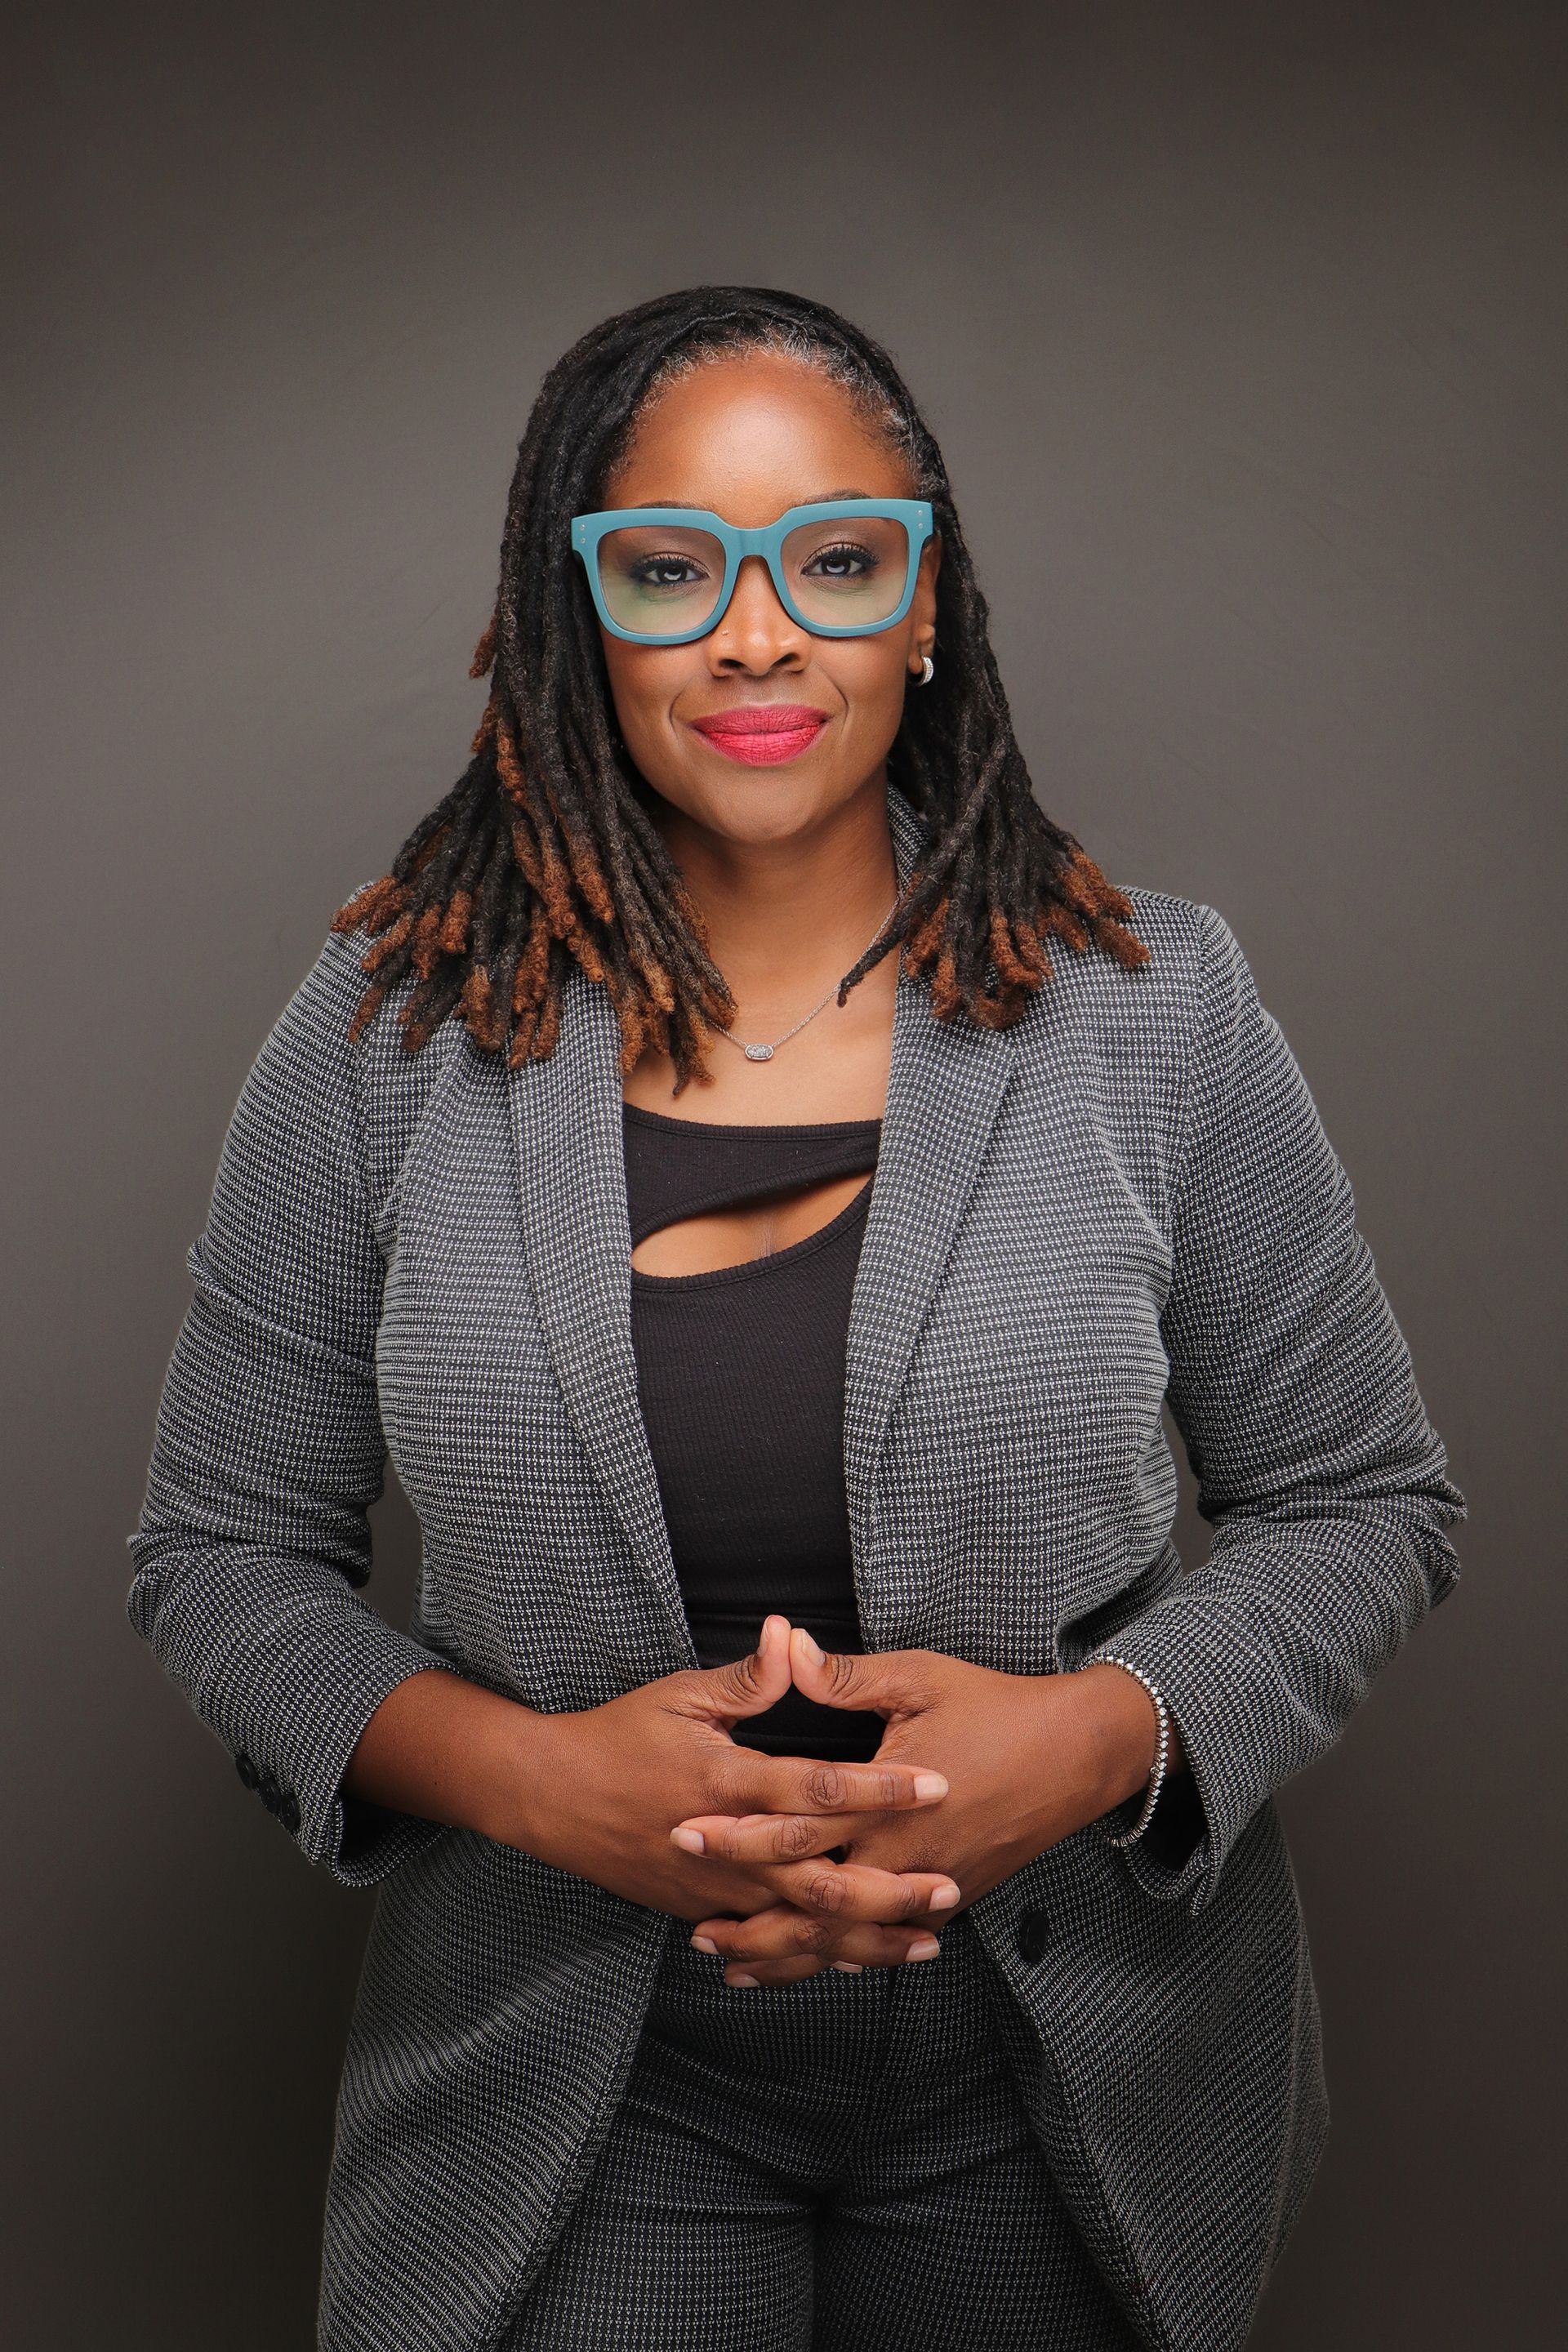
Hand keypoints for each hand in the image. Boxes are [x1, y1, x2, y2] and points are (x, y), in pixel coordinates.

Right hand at [499, 1615, 960, 1939]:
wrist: (552, 1798)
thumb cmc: (618, 1737)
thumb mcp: (679, 1695)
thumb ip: (746, 1678)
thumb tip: (789, 1634)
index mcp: (726, 1783)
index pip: (816, 1787)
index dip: (879, 1787)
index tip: (934, 1783)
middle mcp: (726, 1846)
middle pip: (820, 1879)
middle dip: (889, 1888)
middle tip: (948, 1887)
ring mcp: (713, 1889)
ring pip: (799, 1926)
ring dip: (865, 1937)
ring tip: (925, 1941)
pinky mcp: (702, 1910)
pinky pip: (768, 1941)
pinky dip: (816, 1956)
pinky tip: (859, 1960)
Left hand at [675, 1629, 1171, 1985]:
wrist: (1078, 1754)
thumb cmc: (996, 1707)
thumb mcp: (918, 1677)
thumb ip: (844, 1675)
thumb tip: (783, 1643)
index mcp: (885, 1802)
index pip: (794, 1826)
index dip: (736, 1835)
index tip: (684, 1835)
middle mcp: (902, 1856)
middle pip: (812, 1903)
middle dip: (750, 1918)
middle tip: (693, 1929)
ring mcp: (927, 1886)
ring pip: (847, 1937)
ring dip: (788, 1954)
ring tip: (731, 1964)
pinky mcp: (949, 1899)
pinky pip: (884, 1939)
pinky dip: (840, 1956)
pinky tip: (809, 1963)